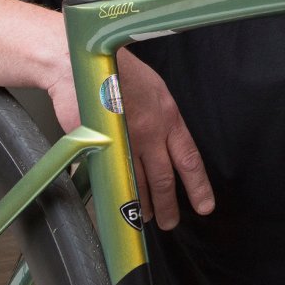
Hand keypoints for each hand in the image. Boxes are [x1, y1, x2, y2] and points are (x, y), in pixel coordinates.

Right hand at [46, 49, 212, 228]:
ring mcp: (125, 141)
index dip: (198, 185)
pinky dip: (114, 191)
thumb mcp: (151, 89)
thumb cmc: (113, 69)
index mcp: (167, 116)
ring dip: (141, 204)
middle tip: (170, 223)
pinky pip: (110, 176)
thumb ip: (157, 118)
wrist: (79, 61)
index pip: (189, 158)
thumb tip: (158, 143)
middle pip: (164, 179)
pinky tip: (116, 202)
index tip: (205, 205)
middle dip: (168, 206)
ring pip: (138, 183)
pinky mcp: (101, 146)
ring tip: (144, 217)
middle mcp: (150, 132)